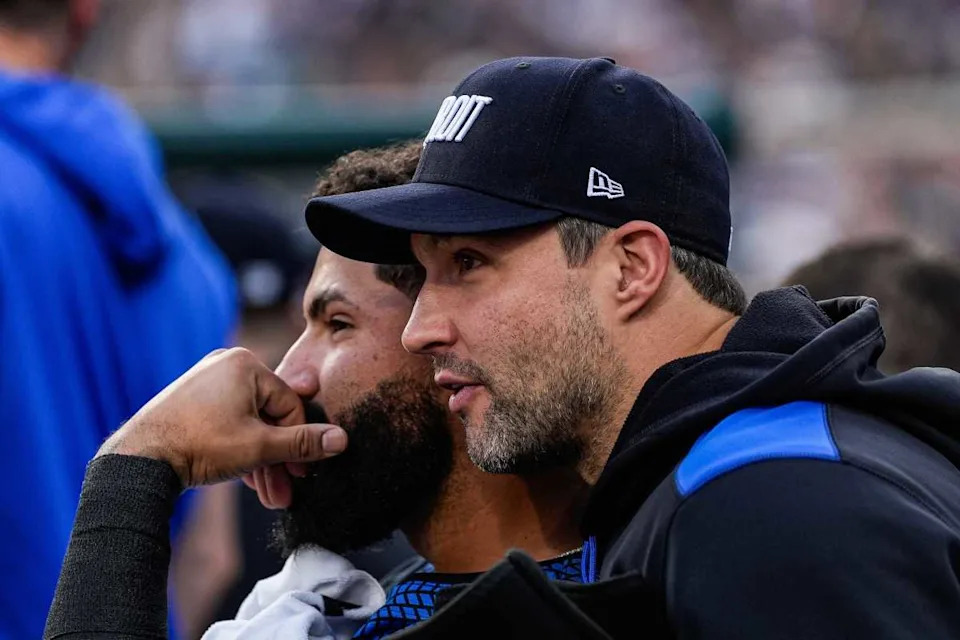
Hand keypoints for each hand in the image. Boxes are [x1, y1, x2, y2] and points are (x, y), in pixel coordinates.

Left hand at [97, 348, 346, 487]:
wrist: (139, 460)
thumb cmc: (200, 445)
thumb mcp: (260, 447)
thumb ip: (303, 443)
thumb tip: (341, 440)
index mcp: (245, 363)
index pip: (289, 405)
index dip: (299, 443)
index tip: (302, 473)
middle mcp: (226, 365)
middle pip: (269, 416)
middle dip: (278, 459)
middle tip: (285, 490)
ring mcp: (206, 381)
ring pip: (249, 423)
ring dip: (261, 461)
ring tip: (267, 496)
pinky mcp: (192, 401)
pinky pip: (229, 423)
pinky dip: (240, 450)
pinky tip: (248, 481)